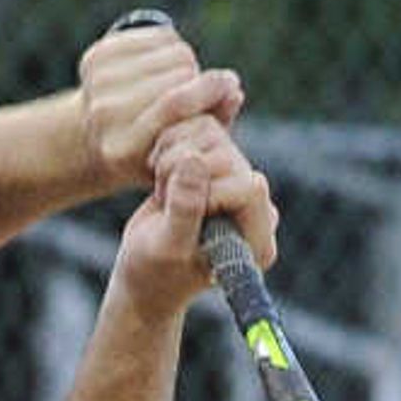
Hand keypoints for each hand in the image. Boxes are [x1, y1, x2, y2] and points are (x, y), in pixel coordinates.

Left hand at [78, 18, 243, 189]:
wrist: (101, 138)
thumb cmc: (157, 149)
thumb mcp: (186, 149)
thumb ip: (214, 123)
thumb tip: (234, 90)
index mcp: (123, 148)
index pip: (174, 105)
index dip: (207, 90)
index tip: (230, 82)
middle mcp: (104, 114)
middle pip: (176, 74)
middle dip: (197, 78)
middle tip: (198, 90)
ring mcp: (97, 84)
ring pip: (171, 52)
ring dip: (185, 62)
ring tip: (180, 81)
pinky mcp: (96, 57)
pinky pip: (156, 35)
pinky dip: (170, 46)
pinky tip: (164, 66)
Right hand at [115, 115, 275, 301]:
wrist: (144, 272)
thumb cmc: (153, 273)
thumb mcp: (166, 248)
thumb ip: (185, 210)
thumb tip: (194, 162)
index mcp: (256, 241)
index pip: (248, 189)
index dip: (210, 189)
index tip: (179, 209)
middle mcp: (256, 208)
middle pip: (228, 155)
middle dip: (184, 171)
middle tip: (163, 201)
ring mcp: (237, 181)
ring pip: (211, 134)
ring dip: (173, 155)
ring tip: (162, 193)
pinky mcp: (218, 162)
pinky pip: (199, 127)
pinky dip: (170, 143)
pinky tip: (160, 176)